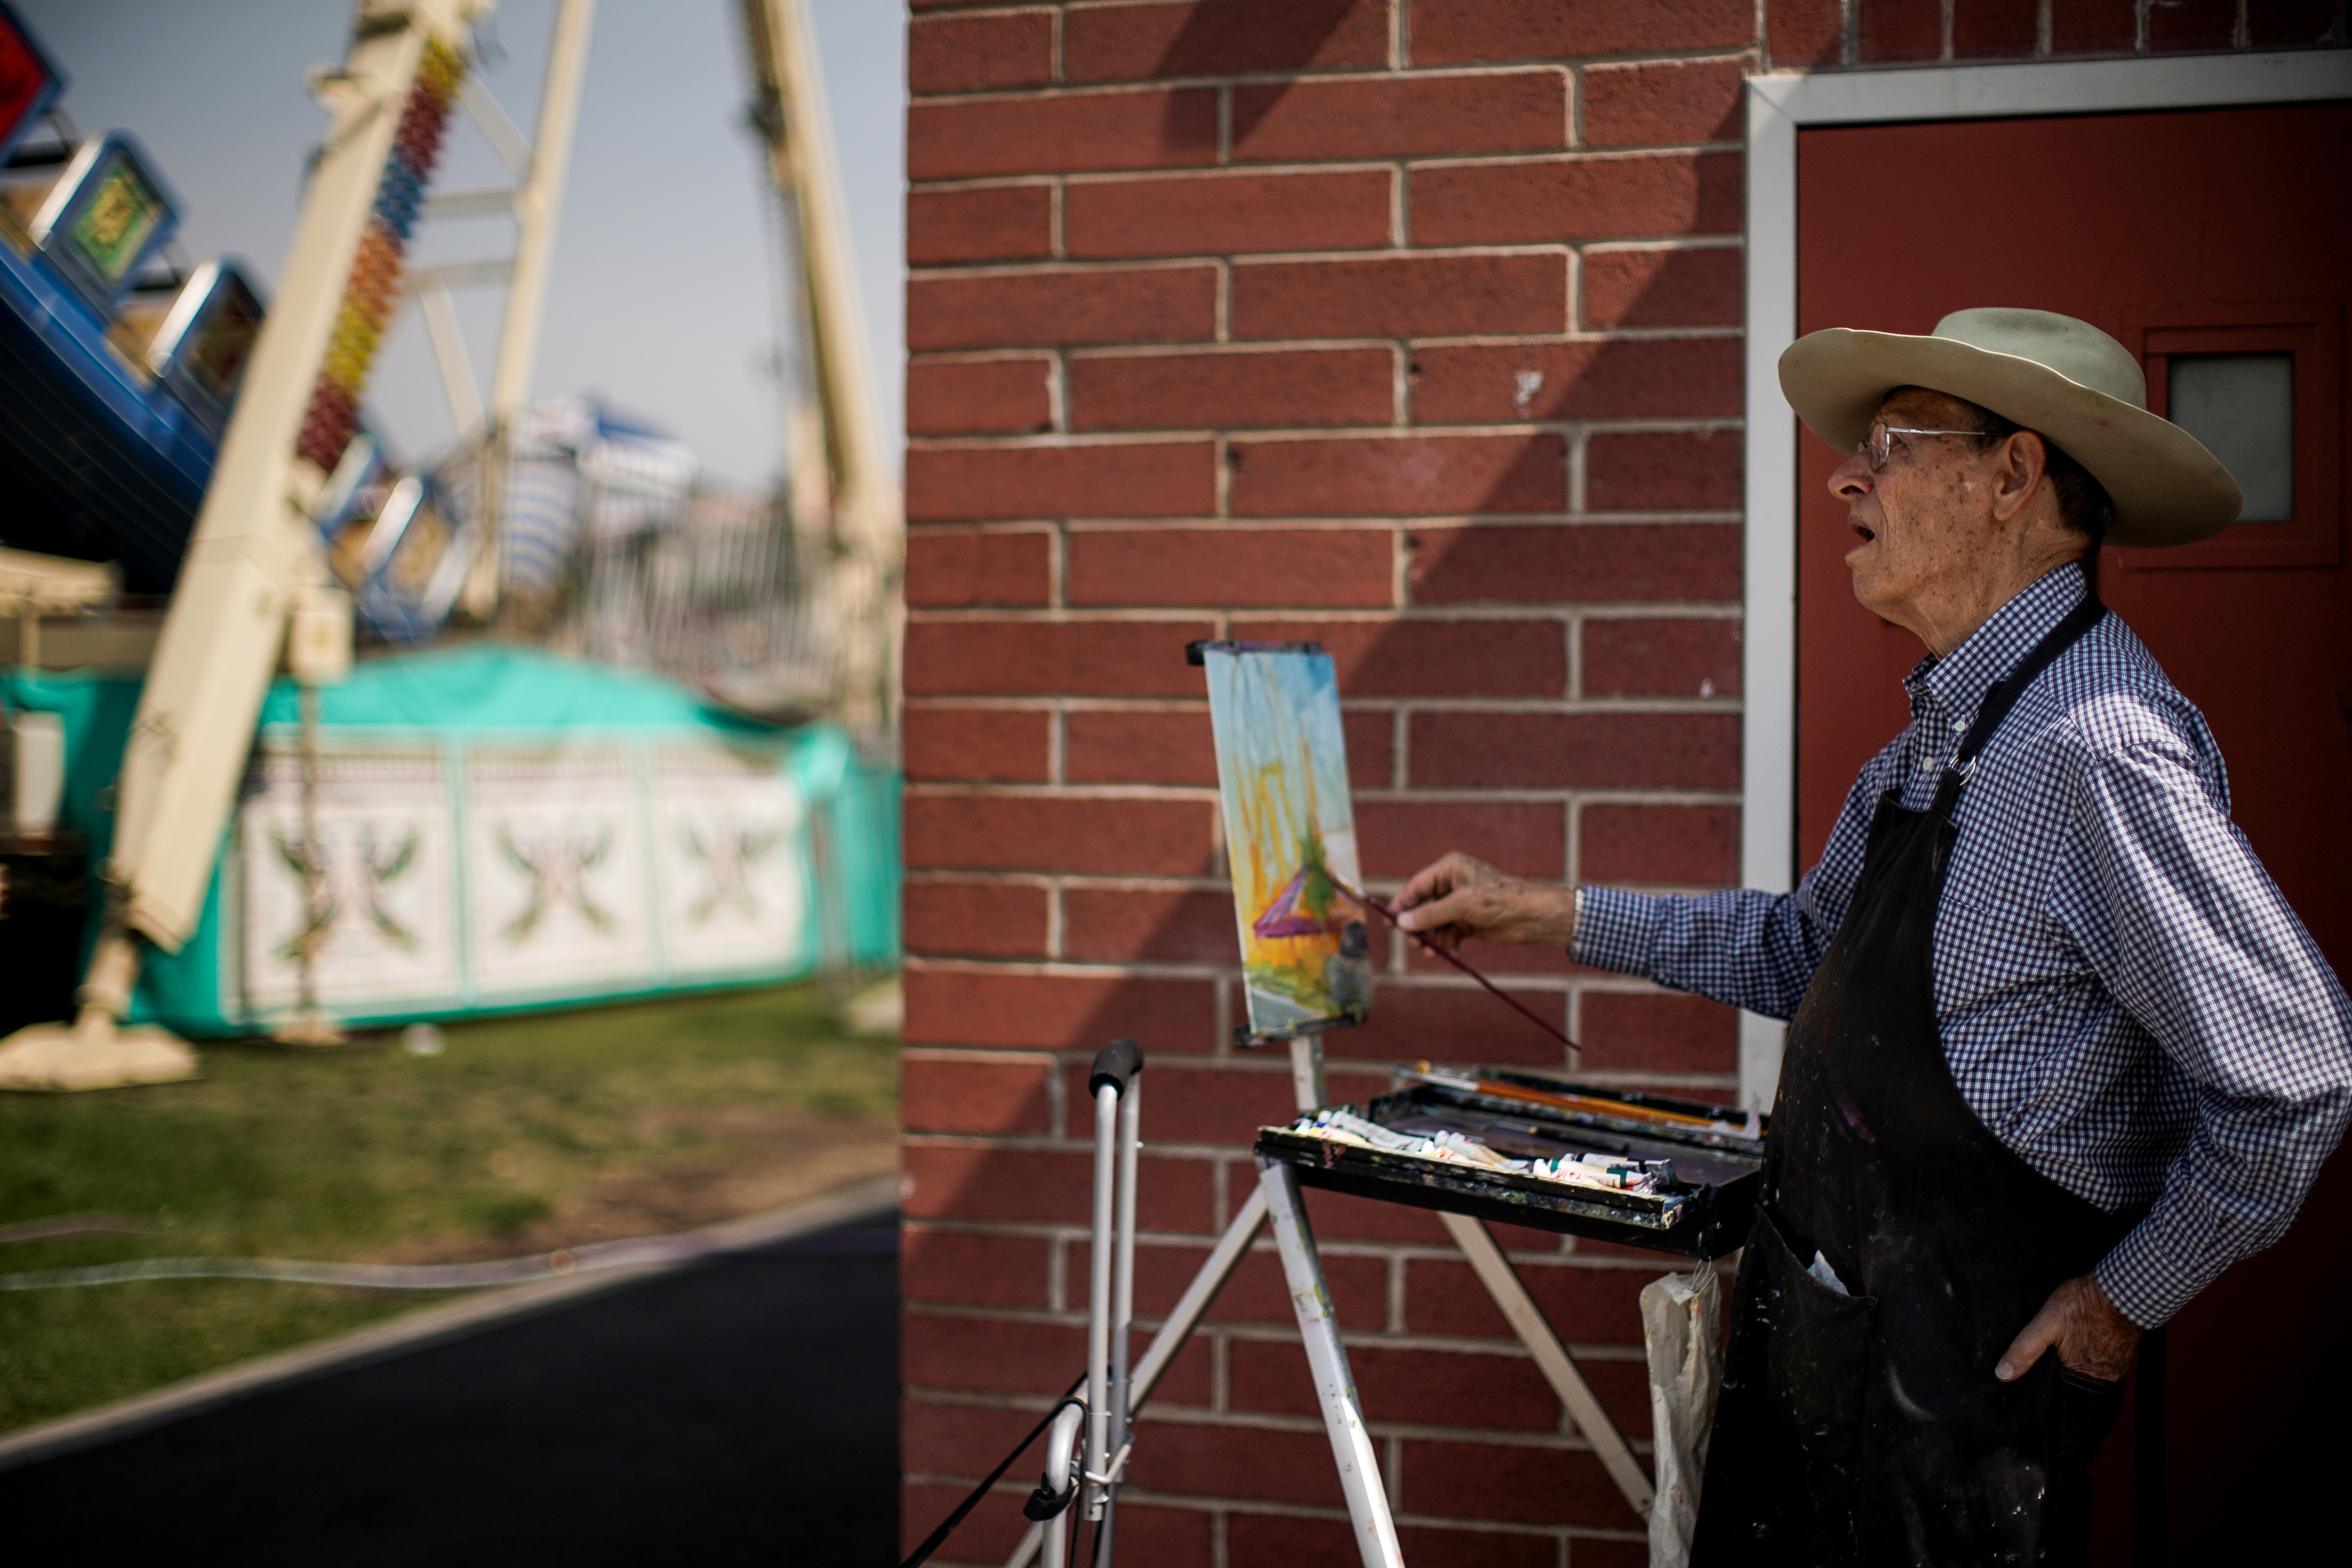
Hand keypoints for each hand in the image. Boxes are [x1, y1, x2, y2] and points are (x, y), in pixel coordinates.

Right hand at [1390, 852, 1576, 950]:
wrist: (1533, 917)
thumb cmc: (1500, 900)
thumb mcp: (1462, 906)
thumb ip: (1430, 915)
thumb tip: (1401, 922)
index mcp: (1450, 868)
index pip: (1416, 886)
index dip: (1402, 904)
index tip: (1389, 923)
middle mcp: (1452, 884)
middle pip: (1423, 906)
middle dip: (1417, 926)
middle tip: (1413, 944)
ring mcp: (1460, 903)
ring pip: (1434, 923)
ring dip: (1431, 939)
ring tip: (1431, 953)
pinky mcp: (1469, 921)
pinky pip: (1449, 933)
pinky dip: (1447, 945)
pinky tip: (1450, 954)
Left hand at [1995, 1274, 2140, 1382]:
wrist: (2121, 1290)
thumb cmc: (2084, 1303)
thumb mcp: (2047, 1321)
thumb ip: (2025, 1348)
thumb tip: (2002, 1374)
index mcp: (2079, 1376)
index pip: (2056, 1395)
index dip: (2041, 1389)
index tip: (2027, 1385)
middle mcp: (2100, 1379)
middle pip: (2072, 1388)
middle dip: (2057, 1381)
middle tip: (2044, 1365)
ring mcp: (2114, 1369)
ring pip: (2086, 1378)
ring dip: (2073, 1371)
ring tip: (2060, 1356)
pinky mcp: (2121, 1358)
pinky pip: (2100, 1367)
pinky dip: (2088, 1362)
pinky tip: (2079, 1349)